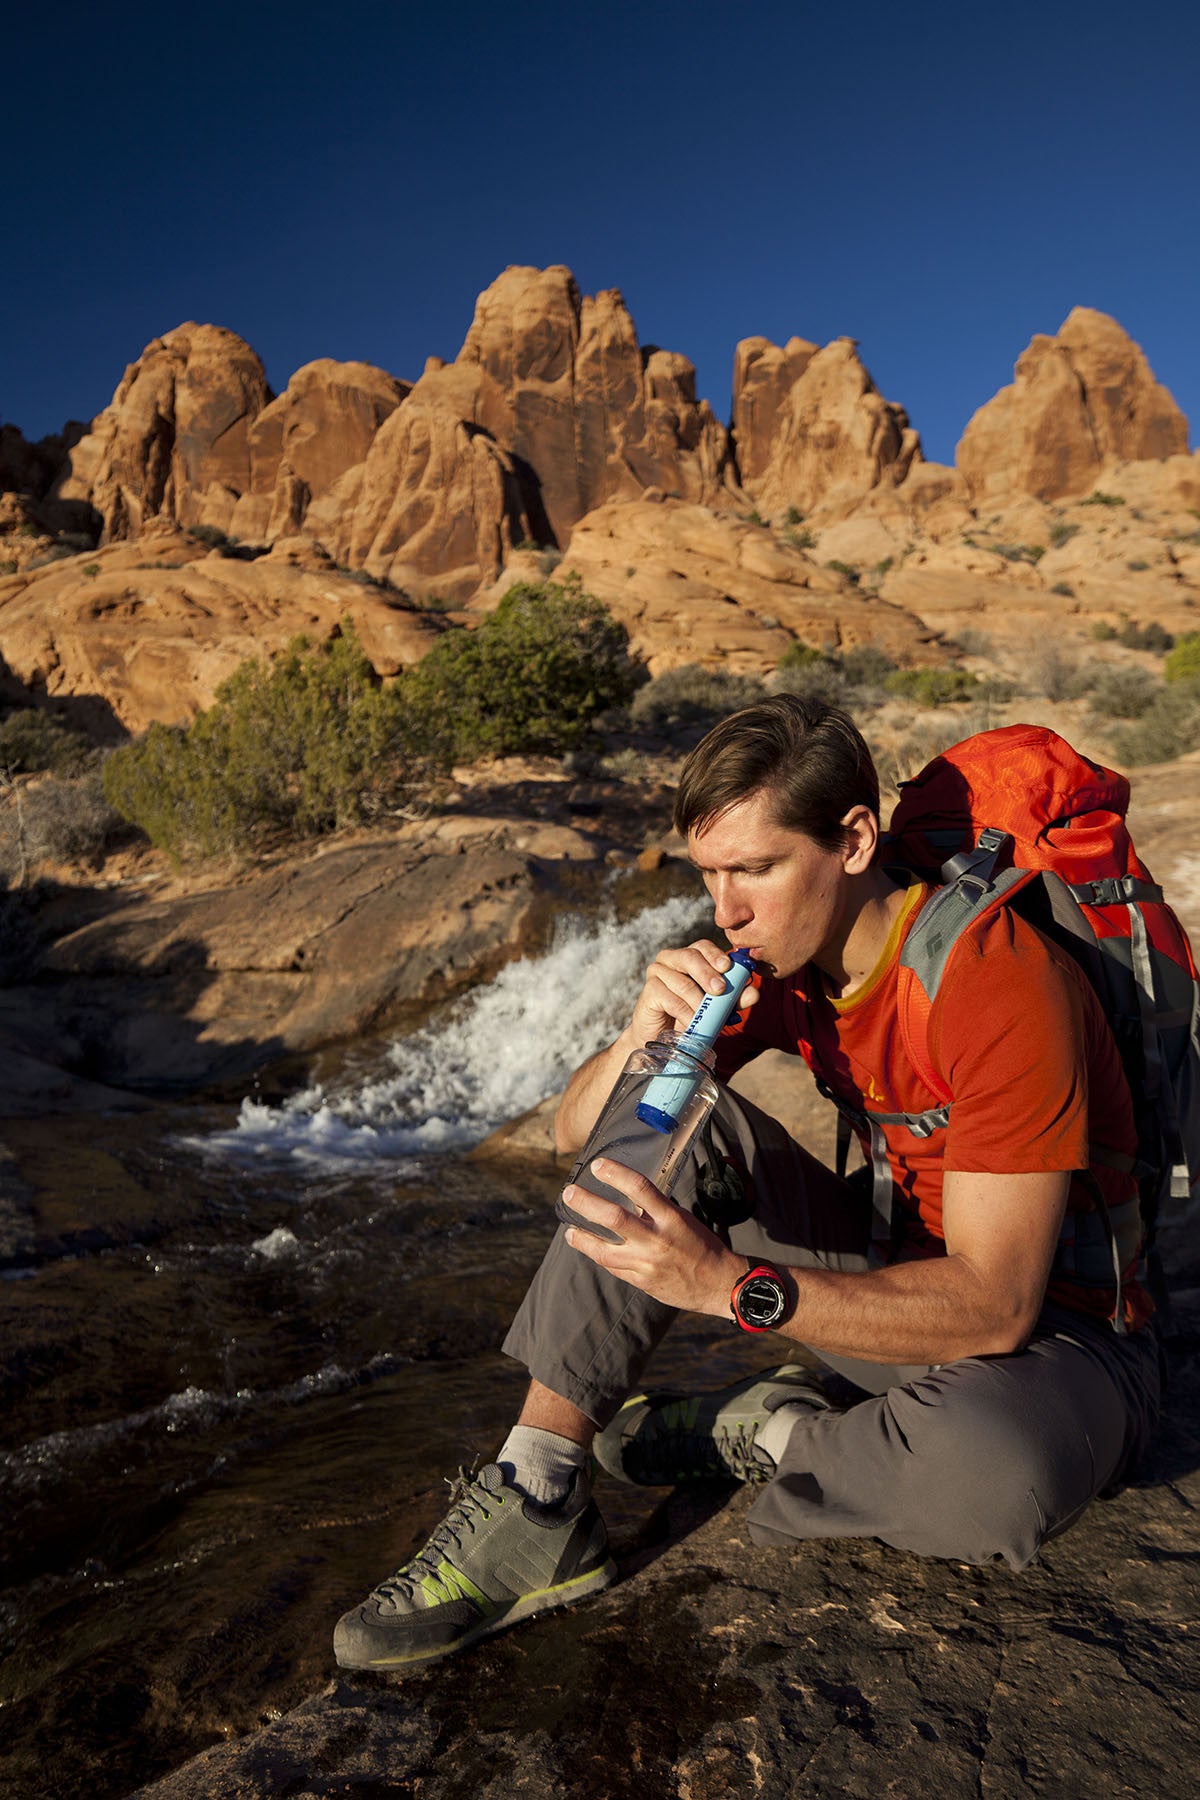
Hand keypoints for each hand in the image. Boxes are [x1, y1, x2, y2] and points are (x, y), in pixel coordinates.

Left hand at [562, 1158, 741, 1314]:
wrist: (718, 1283)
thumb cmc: (702, 1245)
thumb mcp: (682, 1219)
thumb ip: (655, 1210)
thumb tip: (627, 1196)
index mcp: (671, 1218)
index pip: (640, 1188)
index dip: (616, 1174)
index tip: (597, 1165)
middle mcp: (657, 1239)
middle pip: (614, 1218)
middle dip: (586, 1204)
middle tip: (569, 1194)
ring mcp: (647, 1263)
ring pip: (604, 1251)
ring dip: (582, 1239)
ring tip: (569, 1232)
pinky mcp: (642, 1282)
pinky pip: (613, 1268)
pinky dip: (599, 1257)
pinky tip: (590, 1249)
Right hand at [627, 939, 758, 1047]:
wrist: (663, 1038)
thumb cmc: (691, 1016)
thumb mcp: (718, 1008)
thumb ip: (735, 999)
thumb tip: (754, 993)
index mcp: (689, 956)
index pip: (703, 947)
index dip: (715, 954)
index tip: (727, 967)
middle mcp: (671, 959)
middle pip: (690, 957)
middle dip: (707, 973)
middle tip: (720, 989)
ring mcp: (656, 973)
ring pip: (681, 981)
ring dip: (698, 1000)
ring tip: (707, 1015)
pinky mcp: (648, 992)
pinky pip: (669, 998)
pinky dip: (684, 1012)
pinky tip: (692, 1022)